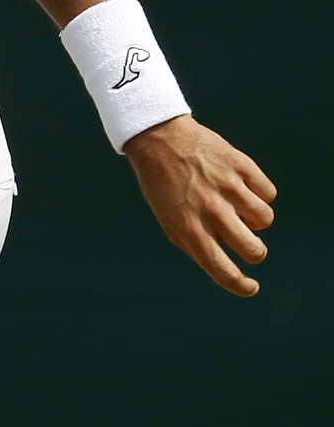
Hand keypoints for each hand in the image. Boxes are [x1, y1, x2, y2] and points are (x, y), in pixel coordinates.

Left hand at [124, 115, 276, 295]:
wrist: (158, 139)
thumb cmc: (163, 185)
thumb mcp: (169, 219)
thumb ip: (196, 245)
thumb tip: (228, 267)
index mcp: (189, 229)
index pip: (222, 270)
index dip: (241, 285)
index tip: (251, 287)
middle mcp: (211, 210)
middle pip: (254, 250)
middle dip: (255, 251)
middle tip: (248, 242)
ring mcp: (228, 187)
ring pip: (265, 219)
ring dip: (255, 218)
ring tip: (236, 205)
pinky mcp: (241, 166)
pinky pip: (268, 193)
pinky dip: (259, 193)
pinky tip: (241, 186)